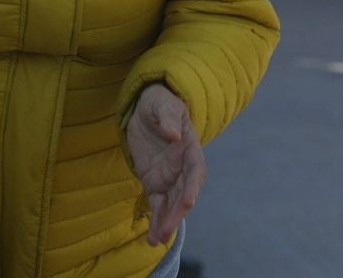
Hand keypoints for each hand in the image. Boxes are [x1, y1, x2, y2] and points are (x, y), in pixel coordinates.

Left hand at [125, 84, 204, 247]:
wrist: (147, 108)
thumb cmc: (159, 102)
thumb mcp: (162, 104)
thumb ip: (168, 118)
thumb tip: (173, 135)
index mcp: (189, 147)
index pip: (195, 169)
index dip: (192, 186)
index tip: (188, 202)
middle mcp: (183, 166)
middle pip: (184, 192)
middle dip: (177, 213)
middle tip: (167, 230)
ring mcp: (170, 177)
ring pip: (171, 203)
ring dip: (166, 222)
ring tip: (158, 240)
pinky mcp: (155, 182)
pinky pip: (157, 204)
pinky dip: (155, 220)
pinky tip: (153, 237)